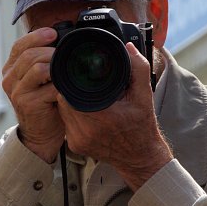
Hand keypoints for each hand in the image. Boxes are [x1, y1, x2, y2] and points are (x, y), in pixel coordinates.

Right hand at [2, 27, 63, 162]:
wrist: (41, 134)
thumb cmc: (45, 104)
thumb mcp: (40, 79)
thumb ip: (44, 62)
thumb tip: (62, 41)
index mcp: (11, 69)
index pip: (20, 45)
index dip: (36, 36)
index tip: (53, 32)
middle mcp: (9, 79)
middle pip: (29, 54)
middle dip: (50, 51)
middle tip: (65, 54)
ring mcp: (16, 91)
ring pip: (36, 67)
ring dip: (55, 65)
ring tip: (66, 70)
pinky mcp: (26, 103)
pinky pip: (47, 86)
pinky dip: (60, 84)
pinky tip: (66, 87)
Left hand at [57, 43, 172, 190]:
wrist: (140, 157)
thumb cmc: (142, 127)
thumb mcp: (144, 95)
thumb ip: (138, 68)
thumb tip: (128, 47)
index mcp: (101, 117)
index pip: (70, 91)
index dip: (72, 79)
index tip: (78, 72)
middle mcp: (85, 131)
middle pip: (63, 99)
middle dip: (72, 89)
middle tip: (83, 82)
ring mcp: (77, 140)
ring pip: (62, 110)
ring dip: (70, 100)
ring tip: (85, 95)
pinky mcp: (74, 145)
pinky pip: (66, 122)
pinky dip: (72, 113)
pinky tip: (85, 110)